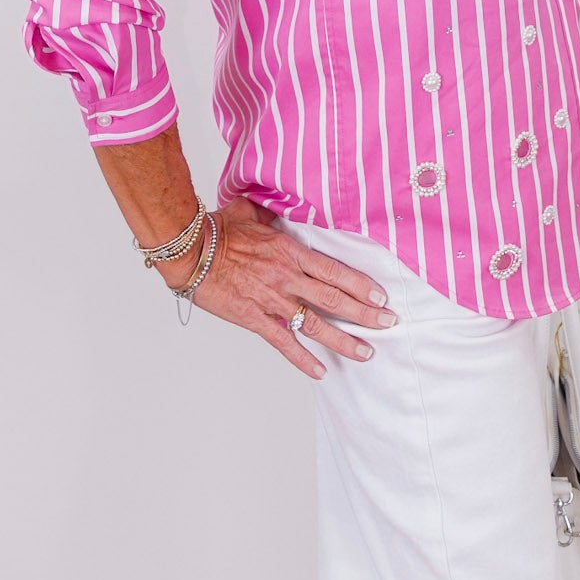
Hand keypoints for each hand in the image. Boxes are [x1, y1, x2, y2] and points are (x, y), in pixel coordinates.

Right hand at [184, 196, 397, 377]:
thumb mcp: (252, 212)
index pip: (335, 271)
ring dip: (344, 340)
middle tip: (388, 322)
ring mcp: (273, 300)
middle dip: (366, 313)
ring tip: (366, 352)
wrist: (191, 251)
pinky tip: (320, 371)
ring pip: (316, 324)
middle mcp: (287, 277)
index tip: (380, 295)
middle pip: (335, 299)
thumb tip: (281, 207)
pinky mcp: (255, 319)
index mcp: (290, 251)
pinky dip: (303, 359)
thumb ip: (272, 214)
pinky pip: (284, 343)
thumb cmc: (219, 229)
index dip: (361, 284)